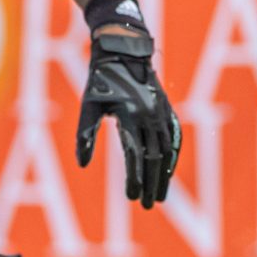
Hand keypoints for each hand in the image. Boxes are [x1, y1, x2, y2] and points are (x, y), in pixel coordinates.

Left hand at [75, 30, 180, 208]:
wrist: (124, 50)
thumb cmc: (101, 80)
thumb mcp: (88, 106)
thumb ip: (85, 135)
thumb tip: (83, 165)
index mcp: (131, 116)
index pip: (136, 156)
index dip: (135, 179)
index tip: (132, 198)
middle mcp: (151, 116)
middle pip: (155, 158)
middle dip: (152, 184)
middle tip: (148, 205)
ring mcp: (162, 113)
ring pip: (167, 150)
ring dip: (164, 175)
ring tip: (160, 196)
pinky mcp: (167, 109)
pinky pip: (174, 138)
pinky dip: (173, 157)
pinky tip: (169, 170)